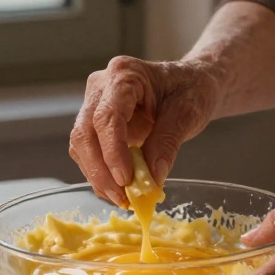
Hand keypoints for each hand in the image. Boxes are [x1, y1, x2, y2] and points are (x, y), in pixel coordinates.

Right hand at [69, 56, 222, 206]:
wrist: (193, 83)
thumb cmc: (191, 89)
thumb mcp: (188, 113)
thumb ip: (167, 143)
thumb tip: (152, 179)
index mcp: (124, 75)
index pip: (107, 116)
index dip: (112, 151)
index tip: (126, 180)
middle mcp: (101, 87)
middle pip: (85, 132)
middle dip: (100, 171)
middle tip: (123, 198)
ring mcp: (95, 104)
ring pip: (82, 146)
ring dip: (99, 177)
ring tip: (124, 199)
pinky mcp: (96, 124)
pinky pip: (90, 152)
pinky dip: (102, 175)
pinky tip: (120, 190)